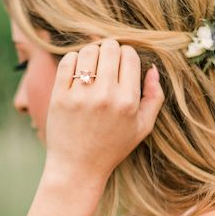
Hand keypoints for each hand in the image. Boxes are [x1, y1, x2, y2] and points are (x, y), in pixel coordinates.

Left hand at [43, 39, 163, 186]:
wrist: (78, 168)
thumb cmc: (113, 147)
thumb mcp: (143, 127)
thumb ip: (155, 97)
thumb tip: (153, 69)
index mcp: (128, 102)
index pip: (129, 55)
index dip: (127, 55)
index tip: (121, 66)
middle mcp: (105, 96)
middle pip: (110, 47)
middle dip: (110, 51)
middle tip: (106, 64)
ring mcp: (80, 96)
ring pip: (88, 50)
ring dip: (91, 54)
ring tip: (91, 68)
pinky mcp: (60, 97)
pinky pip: (68, 61)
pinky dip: (73, 60)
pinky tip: (77, 71)